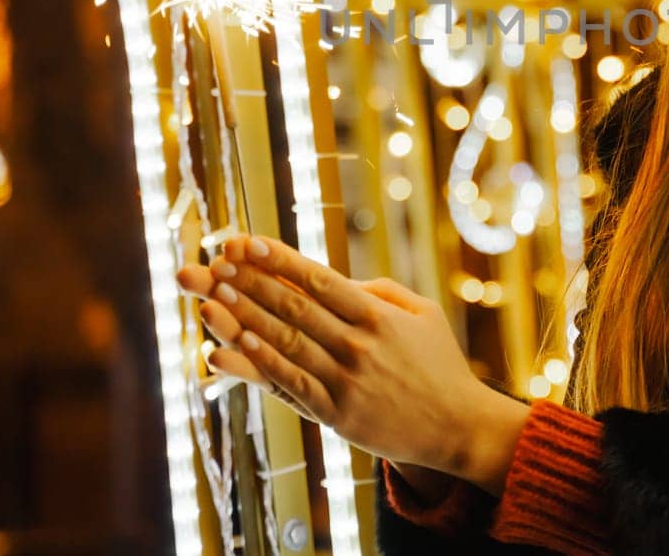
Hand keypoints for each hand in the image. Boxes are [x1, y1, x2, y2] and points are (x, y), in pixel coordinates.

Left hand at [176, 236, 529, 493]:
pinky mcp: (337, 414)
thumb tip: (336, 279)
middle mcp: (359, 344)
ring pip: (285, 343)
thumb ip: (380, 292)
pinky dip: (260, 363)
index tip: (247, 241)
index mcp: (378, 315)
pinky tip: (232, 346)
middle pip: (294, 306)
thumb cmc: (438, 364)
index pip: (319, 279)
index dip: (280, 259)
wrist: (456, 426)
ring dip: (244, 317)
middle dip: (250, 281)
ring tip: (211, 296)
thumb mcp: (423, 314)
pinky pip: (290, 384)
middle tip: (214, 262)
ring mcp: (346, 380)